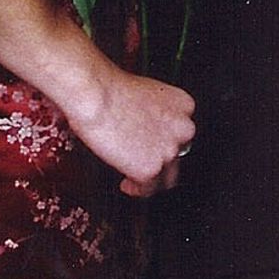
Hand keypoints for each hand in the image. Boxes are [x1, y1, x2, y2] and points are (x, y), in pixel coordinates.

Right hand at [63, 61, 195, 197]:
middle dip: (160, 161)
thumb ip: (153, 113)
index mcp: (183, 105)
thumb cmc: (109, 89)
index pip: (182, 132)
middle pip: (178, 156)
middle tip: (142, 163)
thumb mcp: (144, 93)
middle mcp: (182, 128)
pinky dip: (136, 189)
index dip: (165, 142)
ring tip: (134, 179)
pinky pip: (147, 189)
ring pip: (167, 178)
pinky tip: (127, 184)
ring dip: (151, 180)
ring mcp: (168, 151)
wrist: (96, 96)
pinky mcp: (150, 170)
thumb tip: (146, 129)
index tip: (152, 146)